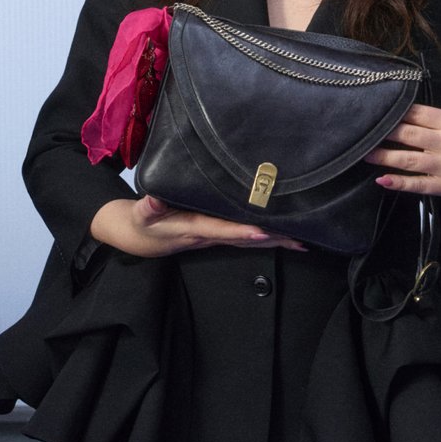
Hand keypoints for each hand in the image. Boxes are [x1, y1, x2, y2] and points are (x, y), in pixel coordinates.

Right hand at [90, 195, 306, 258]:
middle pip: (245, 239)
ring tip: (301, 241)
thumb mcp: (140, 215)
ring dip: (274, 241)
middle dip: (271, 240)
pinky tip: (282, 237)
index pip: (221, 230)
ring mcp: (215, 236)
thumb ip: (148, 207)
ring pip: (248, 240)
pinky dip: (264, 237)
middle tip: (299, 240)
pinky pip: (244, 237)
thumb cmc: (141, 223)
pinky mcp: (217, 233)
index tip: (263, 231)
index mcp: (194, 227)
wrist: (139, 238)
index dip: (241, 231)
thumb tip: (152, 200)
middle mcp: (209, 235)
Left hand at [363, 104, 440, 242]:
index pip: (417, 112)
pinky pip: (418, 185)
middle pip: (407, 134)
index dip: (395, 110)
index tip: (375, 107)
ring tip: (364, 153)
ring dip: (383, 156)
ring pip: (408, 159)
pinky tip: (382, 180)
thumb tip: (411, 112)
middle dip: (382, 131)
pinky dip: (399, 183)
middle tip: (361, 129)